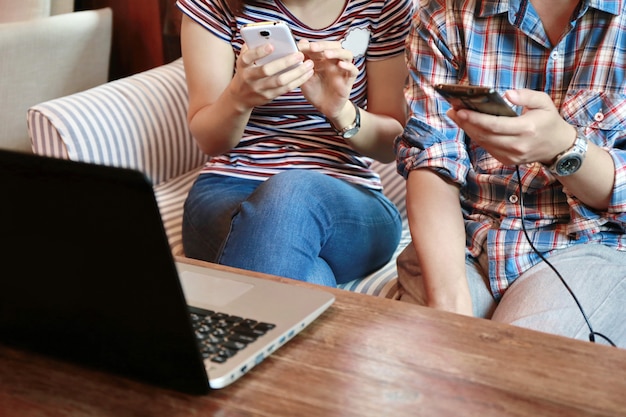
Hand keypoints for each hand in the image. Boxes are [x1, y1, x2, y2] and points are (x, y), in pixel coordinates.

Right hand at [229, 44, 313, 108]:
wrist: (241, 96)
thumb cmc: (247, 70)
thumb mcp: (245, 59)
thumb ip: (252, 47)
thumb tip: (265, 35)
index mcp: (243, 64)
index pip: (248, 57)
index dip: (259, 52)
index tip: (271, 46)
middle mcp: (249, 77)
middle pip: (267, 70)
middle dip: (285, 62)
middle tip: (300, 54)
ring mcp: (259, 89)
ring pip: (280, 81)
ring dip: (296, 73)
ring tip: (309, 64)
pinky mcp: (268, 96)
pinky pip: (285, 89)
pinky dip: (297, 81)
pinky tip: (307, 74)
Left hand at [297, 39, 357, 118]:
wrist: (324, 108)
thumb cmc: (315, 92)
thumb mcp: (304, 77)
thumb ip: (302, 63)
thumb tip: (300, 43)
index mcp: (323, 59)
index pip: (321, 46)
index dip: (312, 44)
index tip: (301, 47)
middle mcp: (334, 62)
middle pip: (335, 46)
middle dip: (323, 45)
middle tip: (312, 48)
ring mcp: (342, 70)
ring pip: (346, 54)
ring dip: (337, 52)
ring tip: (326, 54)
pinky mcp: (349, 80)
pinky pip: (353, 70)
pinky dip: (348, 66)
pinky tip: (340, 65)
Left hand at [446, 89, 575, 165]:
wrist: (558, 147)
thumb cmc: (549, 121)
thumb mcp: (544, 102)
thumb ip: (527, 96)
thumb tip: (508, 94)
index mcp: (526, 129)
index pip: (494, 125)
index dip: (475, 119)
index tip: (460, 110)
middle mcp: (517, 145)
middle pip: (485, 135)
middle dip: (466, 123)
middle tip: (453, 111)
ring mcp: (511, 156)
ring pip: (483, 142)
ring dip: (468, 130)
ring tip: (456, 116)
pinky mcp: (507, 161)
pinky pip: (487, 148)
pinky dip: (477, 136)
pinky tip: (469, 126)